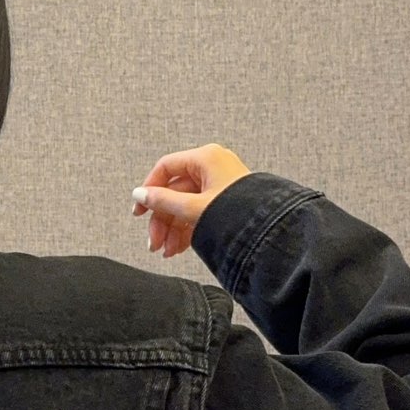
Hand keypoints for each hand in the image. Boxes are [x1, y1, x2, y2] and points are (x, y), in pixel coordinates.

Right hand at [131, 143, 252, 259]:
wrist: (270, 232)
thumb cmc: (239, 213)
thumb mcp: (193, 208)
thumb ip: (163, 201)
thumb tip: (140, 195)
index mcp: (205, 158)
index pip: (165, 168)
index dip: (149, 190)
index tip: (139, 211)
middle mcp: (213, 167)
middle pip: (174, 192)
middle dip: (162, 221)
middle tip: (154, 242)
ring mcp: (220, 185)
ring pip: (185, 206)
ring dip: (172, 230)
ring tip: (167, 251)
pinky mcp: (226, 202)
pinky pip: (198, 213)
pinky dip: (186, 230)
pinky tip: (178, 248)